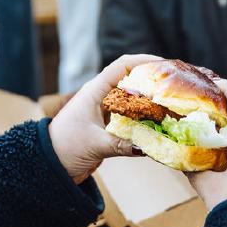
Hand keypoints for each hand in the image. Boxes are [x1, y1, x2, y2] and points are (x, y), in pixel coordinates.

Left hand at [49, 54, 161, 184]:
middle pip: (132, 80)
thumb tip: (147, 148)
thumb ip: (120, 144)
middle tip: (177, 85)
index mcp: (95, 91)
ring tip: (174, 104)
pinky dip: (145, 118)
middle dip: (154, 81)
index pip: (122, 66)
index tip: (166, 65)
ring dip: (151, 100)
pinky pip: (131, 117)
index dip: (144, 61)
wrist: (50, 164)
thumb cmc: (65, 146)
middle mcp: (101, 97)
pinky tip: (161, 125)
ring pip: (133, 99)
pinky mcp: (109, 126)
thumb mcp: (95, 144)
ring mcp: (106, 111)